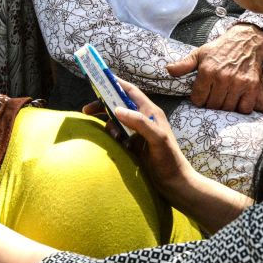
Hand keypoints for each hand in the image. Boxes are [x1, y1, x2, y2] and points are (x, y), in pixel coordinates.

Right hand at [106, 81, 196, 202]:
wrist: (174, 183)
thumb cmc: (169, 160)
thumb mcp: (157, 139)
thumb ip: (139, 122)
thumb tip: (117, 108)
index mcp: (150, 112)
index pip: (130, 91)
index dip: (115, 83)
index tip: (99, 78)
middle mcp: (144, 118)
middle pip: (119, 104)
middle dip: (104, 104)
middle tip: (87, 110)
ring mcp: (138, 131)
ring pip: (117, 120)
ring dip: (110, 124)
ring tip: (113, 136)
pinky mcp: (134, 143)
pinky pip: (118, 133)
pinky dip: (113, 135)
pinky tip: (116, 144)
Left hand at [167, 23, 262, 113]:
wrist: (246, 41)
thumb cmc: (220, 49)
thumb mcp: (199, 53)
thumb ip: (184, 64)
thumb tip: (167, 70)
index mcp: (207, 71)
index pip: (198, 99)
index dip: (197, 100)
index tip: (200, 96)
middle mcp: (222, 78)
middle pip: (212, 105)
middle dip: (210, 105)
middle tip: (211, 99)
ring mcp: (238, 83)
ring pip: (227, 108)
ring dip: (224, 108)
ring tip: (222, 99)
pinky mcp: (251, 86)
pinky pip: (244, 107)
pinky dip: (240, 108)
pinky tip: (236, 101)